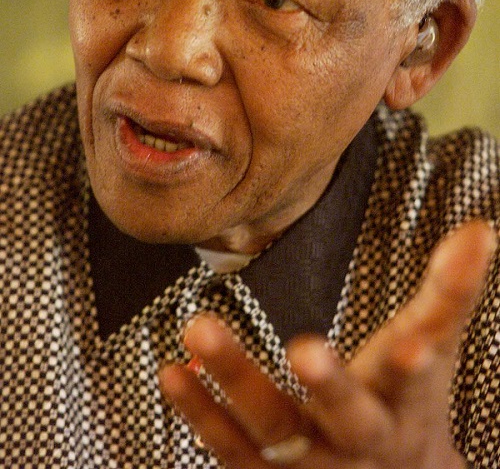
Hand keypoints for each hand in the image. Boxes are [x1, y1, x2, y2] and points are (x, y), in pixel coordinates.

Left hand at [159, 221, 495, 467]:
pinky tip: (171, 373)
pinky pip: (227, 447)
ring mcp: (306, 465)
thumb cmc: (405, 404)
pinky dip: (199, 412)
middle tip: (305, 349)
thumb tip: (482, 227)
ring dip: (233, 382)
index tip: (415, 349)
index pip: (415, 385)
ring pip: (270, 430)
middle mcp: (357, 442)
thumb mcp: (432, 352)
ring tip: (197, 331)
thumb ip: (451, 292)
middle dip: (330, 385)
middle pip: (345, 416)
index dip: (416, 370)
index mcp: (403, 407)